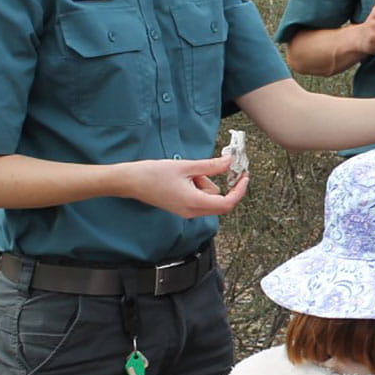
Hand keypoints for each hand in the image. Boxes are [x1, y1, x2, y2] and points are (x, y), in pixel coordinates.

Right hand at [120, 155, 249, 217]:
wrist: (130, 182)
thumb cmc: (153, 173)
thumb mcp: (186, 166)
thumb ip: (211, 166)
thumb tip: (230, 162)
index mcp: (194, 203)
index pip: (227, 203)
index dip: (239, 190)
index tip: (244, 176)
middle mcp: (192, 212)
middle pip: (220, 201)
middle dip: (221, 184)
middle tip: (218, 165)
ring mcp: (186, 212)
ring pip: (209, 198)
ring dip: (205, 183)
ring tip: (188, 171)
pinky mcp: (181, 208)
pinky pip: (199, 198)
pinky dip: (198, 186)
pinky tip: (184, 176)